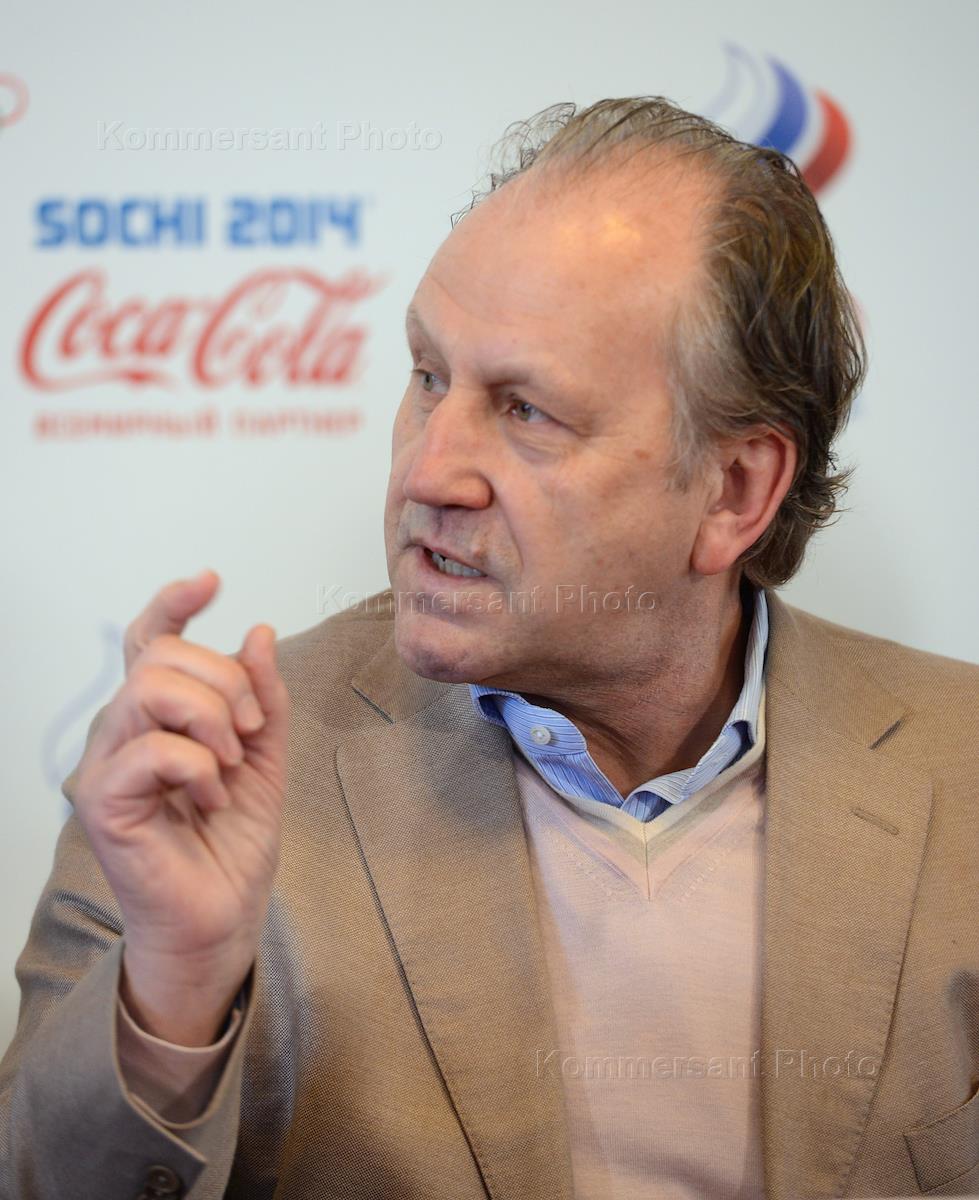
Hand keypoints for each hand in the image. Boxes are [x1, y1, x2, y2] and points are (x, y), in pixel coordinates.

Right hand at [70, 570, 288, 1044]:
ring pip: (151, 688)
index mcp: (160, 718)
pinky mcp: (104, 802)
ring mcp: (108, 765)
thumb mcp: (265, 758)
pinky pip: (154, 749)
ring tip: (230, 765)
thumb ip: (261, 698)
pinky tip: (212, 799)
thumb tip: (256, 631)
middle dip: (224, 680)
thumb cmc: (231, 844)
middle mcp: (125, 733)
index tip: (209, 582)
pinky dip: (200, 768)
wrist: (222, 917)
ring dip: (212, 719)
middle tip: (248, 733)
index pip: (150, 642)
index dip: (172, 603)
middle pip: (162, 656)